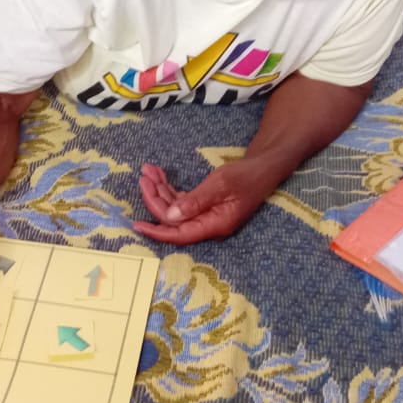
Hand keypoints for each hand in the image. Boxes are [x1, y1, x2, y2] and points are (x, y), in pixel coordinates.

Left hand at [134, 160, 278, 244]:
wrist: (264, 167)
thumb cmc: (247, 175)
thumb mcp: (221, 184)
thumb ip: (196, 201)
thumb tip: (170, 217)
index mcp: (215, 224)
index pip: (180, 235)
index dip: (157, 231)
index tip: (138, 225)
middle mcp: (208, 224)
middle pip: (174, 220)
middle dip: (155, 199)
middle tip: (144, 178)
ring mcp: (206, 215)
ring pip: (175, 209)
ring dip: (160, 190)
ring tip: (148, 171)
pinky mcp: (204, 205)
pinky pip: (181, 201)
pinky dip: (169, 188)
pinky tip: (159, 174)